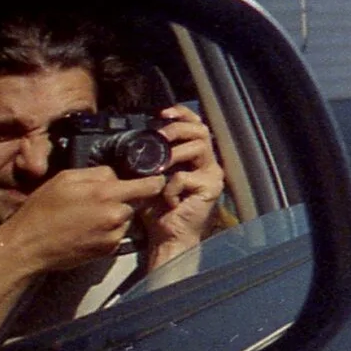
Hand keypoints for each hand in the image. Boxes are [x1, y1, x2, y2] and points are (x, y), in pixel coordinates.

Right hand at [0, 165, 168, 276]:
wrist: (28, 246)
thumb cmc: (42, 210)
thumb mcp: (65, 179)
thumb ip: (97, 173)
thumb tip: (117, 174)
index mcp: (106, 194)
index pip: (149, 185)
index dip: (154, 181)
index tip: (155, 178)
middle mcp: (116, 215)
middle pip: (135, 202)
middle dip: (123, 199)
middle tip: (98, 201)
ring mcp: (114, 235)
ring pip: (126, 218)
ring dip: (115, 216)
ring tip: (88, 217)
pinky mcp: (110, 250)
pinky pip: (118, 234)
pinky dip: (108, 231)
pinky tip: (87, 230)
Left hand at [140, 105, 226, 269]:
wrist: (167, 237)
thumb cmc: (158, 210)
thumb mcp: (151, 177)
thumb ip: (152, 158)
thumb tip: (138, 138)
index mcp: (194, 157)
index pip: (194, 125)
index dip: (181, 114)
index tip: (161, 113)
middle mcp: (207, 162)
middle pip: (200, 130)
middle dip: (176, 129)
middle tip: (159, 136)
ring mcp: (212, 174)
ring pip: (197, 147)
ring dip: (173, 155)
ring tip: (159, 169)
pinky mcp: (211, 188)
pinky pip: (185, 176)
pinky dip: (169, 188)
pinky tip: (168, 201)